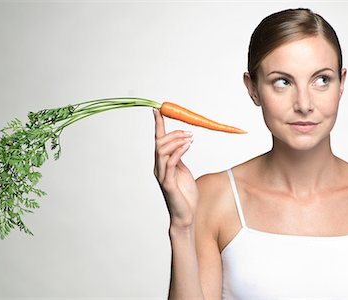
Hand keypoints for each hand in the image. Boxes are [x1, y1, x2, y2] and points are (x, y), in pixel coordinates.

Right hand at [153, 109, 198, 229]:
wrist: (186, 215)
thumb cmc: (185, 195)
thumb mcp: (183, 172)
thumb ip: (179, 159)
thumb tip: (181, 144)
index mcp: (162, 164)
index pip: (158, 141)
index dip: (157, 126)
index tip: (157, 110)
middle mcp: (158, 168)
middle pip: (159, 143)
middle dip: (173, 134)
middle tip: (189, 132)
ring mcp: (162, 176)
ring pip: (163, 151)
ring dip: (176, 141)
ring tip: (190, 137)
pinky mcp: (168, 184)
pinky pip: (171, 162)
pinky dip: (179, 151)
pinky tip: (188, 145)